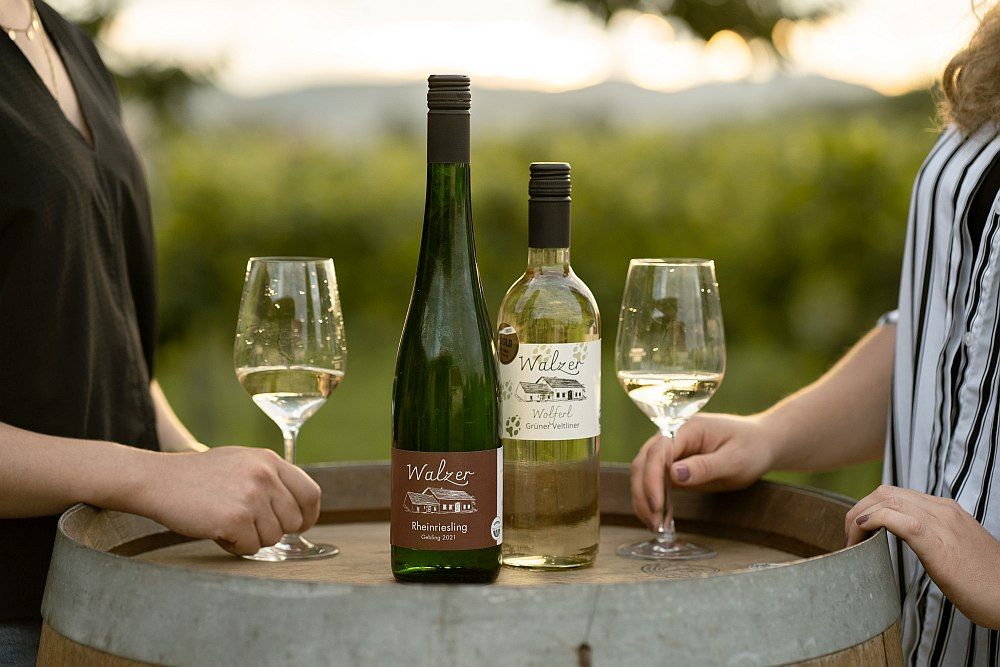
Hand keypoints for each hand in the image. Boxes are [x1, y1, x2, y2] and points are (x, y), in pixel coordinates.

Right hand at [135, 447, 321, 556]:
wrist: (159, 480)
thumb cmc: (199, 476)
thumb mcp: (242, 462)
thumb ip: (270, 478)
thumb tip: (298, 508)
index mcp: (270, 460)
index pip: (311, 493)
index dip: (309, 515)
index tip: (301, 526)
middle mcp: (265, 476)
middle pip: (293, 521)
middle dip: (274, 530)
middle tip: (247, 524)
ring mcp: (251, 497)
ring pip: (273, 538)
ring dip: (252, 538)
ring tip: (226, 521)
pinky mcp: (235, 519)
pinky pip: (250, 548)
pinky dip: (234, 546)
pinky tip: (216, 528)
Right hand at [630, 413, 774, 529]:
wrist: (760, 444)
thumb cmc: (750, 448)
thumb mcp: (734, 460)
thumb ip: (704, 467)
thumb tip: (673, 475)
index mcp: (686, 428)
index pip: (658, 451)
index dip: (652, 479)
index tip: (657, 505)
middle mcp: (671, 436)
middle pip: (644, 462)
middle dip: (643, 492)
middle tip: (653, 522)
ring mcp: (670, 450)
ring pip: (644, 473)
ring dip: (643, 498)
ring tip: (654, 525)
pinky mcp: (671, 465)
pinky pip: (654, 481)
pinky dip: (652, 499)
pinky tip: (657, 518)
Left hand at [847, 485, 999, 628]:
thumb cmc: (986, 582)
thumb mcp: (955, 551)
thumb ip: (933, 539)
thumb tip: (908, 540)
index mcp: (946, 510)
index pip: (896, 494)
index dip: (869, 508)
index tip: (857, 532)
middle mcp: (943, 510)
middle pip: (885, 492)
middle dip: (858, 509)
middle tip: (848, 537)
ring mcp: (942, 523)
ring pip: (887, 499)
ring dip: (858, 517)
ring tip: (850, 541)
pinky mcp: (938, 542)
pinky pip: (897, 518)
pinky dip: (871, 520)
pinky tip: (861, 533)